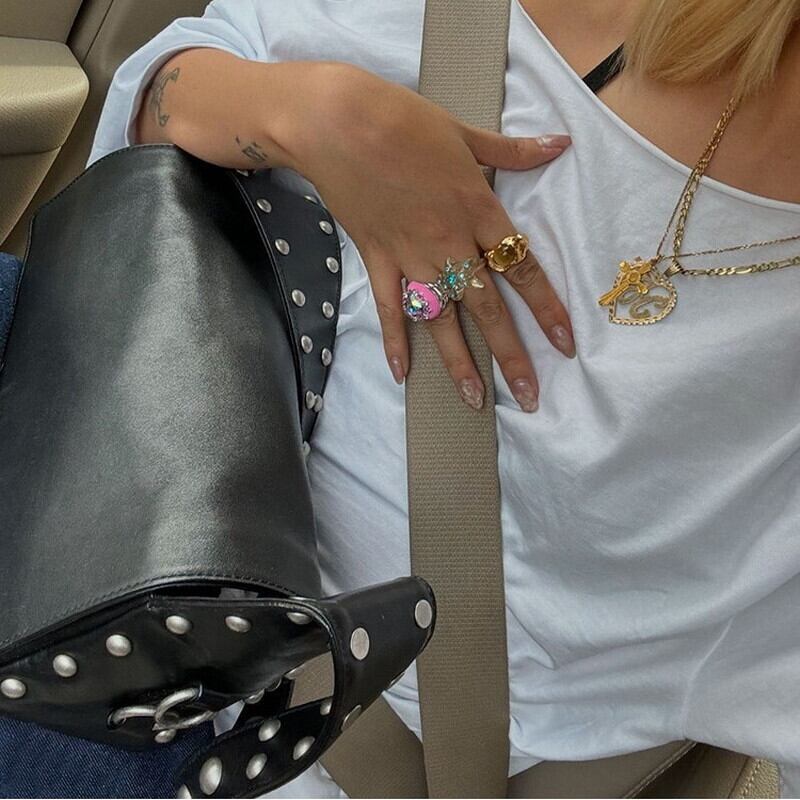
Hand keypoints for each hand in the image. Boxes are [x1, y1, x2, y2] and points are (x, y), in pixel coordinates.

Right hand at [281, 62, 574, 411]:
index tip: (565, 344)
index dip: (547, 310)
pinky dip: (394, 340)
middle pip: (487, 307)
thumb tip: (561, 143)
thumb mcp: (465, 132)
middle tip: (529, 397)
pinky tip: (402, 373)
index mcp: (478, 210)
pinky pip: (389, 308)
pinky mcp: (377, 259)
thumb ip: (513, 151)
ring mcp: (410, 256)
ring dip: (459, 362)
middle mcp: (449, 242)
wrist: (338, 120)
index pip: (522, 270)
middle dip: (511, 355)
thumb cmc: (404, 119)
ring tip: (475, 400)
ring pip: (440, 318)